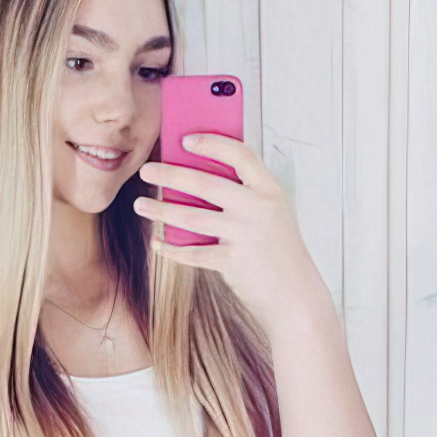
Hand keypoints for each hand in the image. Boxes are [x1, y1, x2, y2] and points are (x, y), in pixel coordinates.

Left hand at [135, 135, 332, 330]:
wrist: (296, 296)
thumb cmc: (279, 253)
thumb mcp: (272, 216)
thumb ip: (245, 197)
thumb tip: (196, 183)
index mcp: (269, 190)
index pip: (239, 154)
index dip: (211, 143)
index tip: (185, 140)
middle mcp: (258, 207)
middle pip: (204, 182)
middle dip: (170, 174)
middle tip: (146, 170)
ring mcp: (245, 233)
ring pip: (192, 216)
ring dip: (161, 210)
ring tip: (140, 204)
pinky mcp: (233, 261)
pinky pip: (193, 252)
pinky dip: (172, 248)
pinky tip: (158, 243)